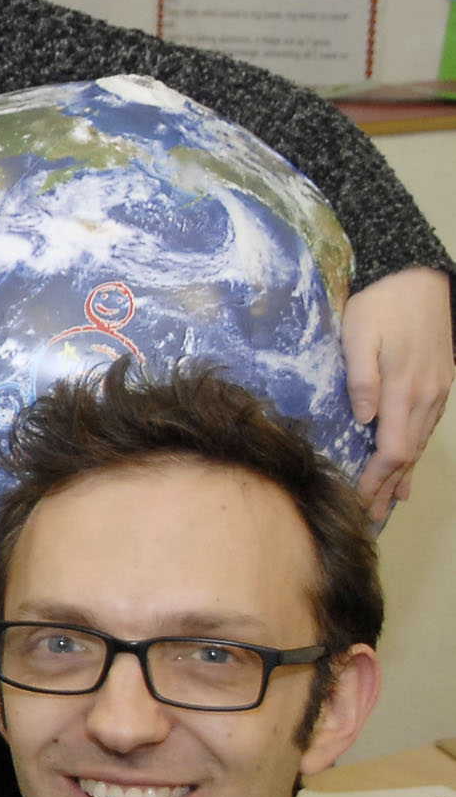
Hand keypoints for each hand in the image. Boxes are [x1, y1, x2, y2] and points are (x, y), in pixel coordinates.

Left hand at [342, 266, 453, 522]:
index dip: (375, 479)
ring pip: (418, 443)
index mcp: (404, 391)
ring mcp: (436, 392)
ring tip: (387, 502)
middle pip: (405, 454)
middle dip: (387, 487)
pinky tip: (408, 466)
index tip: (359, 501)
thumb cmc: (383, 305)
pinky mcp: (438, 384)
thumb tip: (364, 419)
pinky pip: (426, 428)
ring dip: (402, 474)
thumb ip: (362, 378)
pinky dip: (414, 452)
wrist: (422, 280)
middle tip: (370, 516)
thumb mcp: (360, 335)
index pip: (390, 449)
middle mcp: (425, 398)